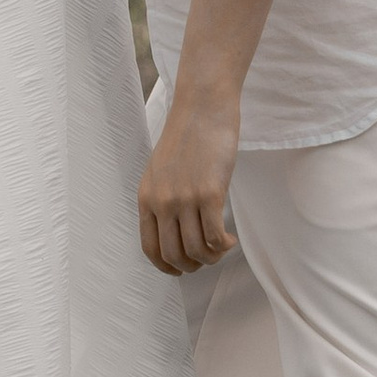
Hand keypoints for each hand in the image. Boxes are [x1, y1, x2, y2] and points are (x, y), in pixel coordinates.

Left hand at [139, 75, 240, 275]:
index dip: (167, 267)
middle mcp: (162, 201)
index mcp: (146, 197)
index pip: (150, 248)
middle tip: (207, 259)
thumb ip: (162, 198)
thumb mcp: (161, 170)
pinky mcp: (209, 194)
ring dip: (212, 258)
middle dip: (193, 266)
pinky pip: (215, 238)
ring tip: (222, 248)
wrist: (202, 107)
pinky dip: (224, 246)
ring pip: (197, 251)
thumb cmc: (187, 136)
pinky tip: (230, 239)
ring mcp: (184, 199)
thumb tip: (175, 230)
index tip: (182, 269)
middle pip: (174, 255)